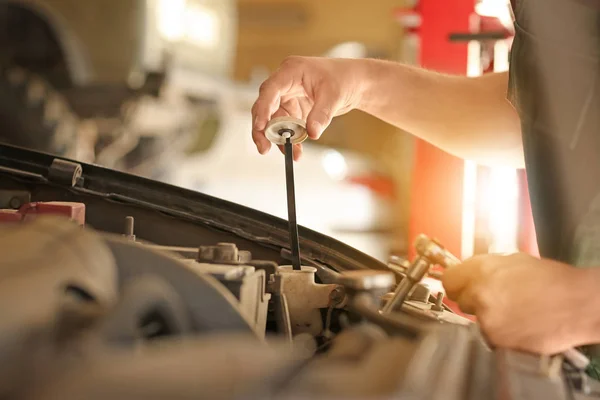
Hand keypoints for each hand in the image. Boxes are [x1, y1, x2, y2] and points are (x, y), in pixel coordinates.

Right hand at [251, 56, 367, 159]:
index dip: (263, 109)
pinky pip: (285, 127)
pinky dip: (290, 139)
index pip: (270, 90)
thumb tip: (312, 133)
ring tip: (290, 154)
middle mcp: (284, 84)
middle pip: (264, 106)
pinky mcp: (292, 109)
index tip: (260, 127)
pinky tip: (297, 152)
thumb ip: (321, 114)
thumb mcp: (334, 96)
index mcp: (291, 71)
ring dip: (278, 138)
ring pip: (273, 120)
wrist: (354, 83)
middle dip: (262, 129)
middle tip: (264, 148)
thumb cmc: (343, 79)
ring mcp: (287, 97)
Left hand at [442, 253, 596, 354]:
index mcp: (481, 270)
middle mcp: (478, 293)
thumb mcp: (514, 261)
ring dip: (489, 318)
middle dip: (474, 301)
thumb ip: (486, 268)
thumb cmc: (552, 280)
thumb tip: (470, 274)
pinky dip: (502, 333)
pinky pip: (490, 335)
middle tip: (496, 300)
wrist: (577, 304)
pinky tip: (520, 325)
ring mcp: (486, 318)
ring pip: (476, 320)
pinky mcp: (496, 339)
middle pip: (460, 301)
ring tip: (515, 313)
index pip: (449, 280)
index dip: (457, 284)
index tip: (462, 287)